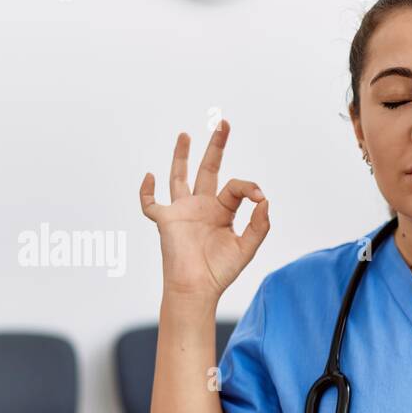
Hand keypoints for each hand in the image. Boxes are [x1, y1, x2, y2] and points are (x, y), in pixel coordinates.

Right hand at [139, 120, 269, 301]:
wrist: (197, 289)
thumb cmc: (220, 272)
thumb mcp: (247, 248)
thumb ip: (259, 225)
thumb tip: (265, 199)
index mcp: (223, 212)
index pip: (234, 187)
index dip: (248, 186)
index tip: (259, 195)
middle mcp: (202, 207)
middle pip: (208, 169)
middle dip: (215, 147)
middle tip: (223, 123)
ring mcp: (182, 211)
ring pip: (179, 177)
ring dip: (181, 156)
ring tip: (186, 134)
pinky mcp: (165, 220)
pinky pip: (150, 203)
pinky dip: (146, 190)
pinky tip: (150, 176)